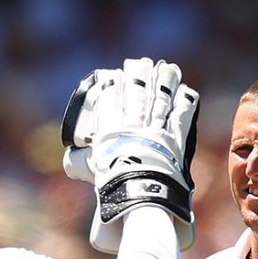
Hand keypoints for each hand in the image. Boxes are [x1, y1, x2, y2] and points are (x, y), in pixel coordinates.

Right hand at [60, 58, 199, 252]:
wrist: (138, 195)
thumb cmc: (110, 186)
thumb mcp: (88, 173)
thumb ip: (78, 163)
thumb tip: (71, 161)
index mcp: (110, 129)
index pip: (110, 98)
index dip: (114, 83)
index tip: (115, 74)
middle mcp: (133, 124)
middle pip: (137, 92)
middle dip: (140, 75)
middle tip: (142, 63)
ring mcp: (155, 130)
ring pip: (161, 98)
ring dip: (166, 82)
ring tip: (168, 68)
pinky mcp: (175, 139)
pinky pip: (181, 115)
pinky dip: (184, 103)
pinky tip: (186, 92)